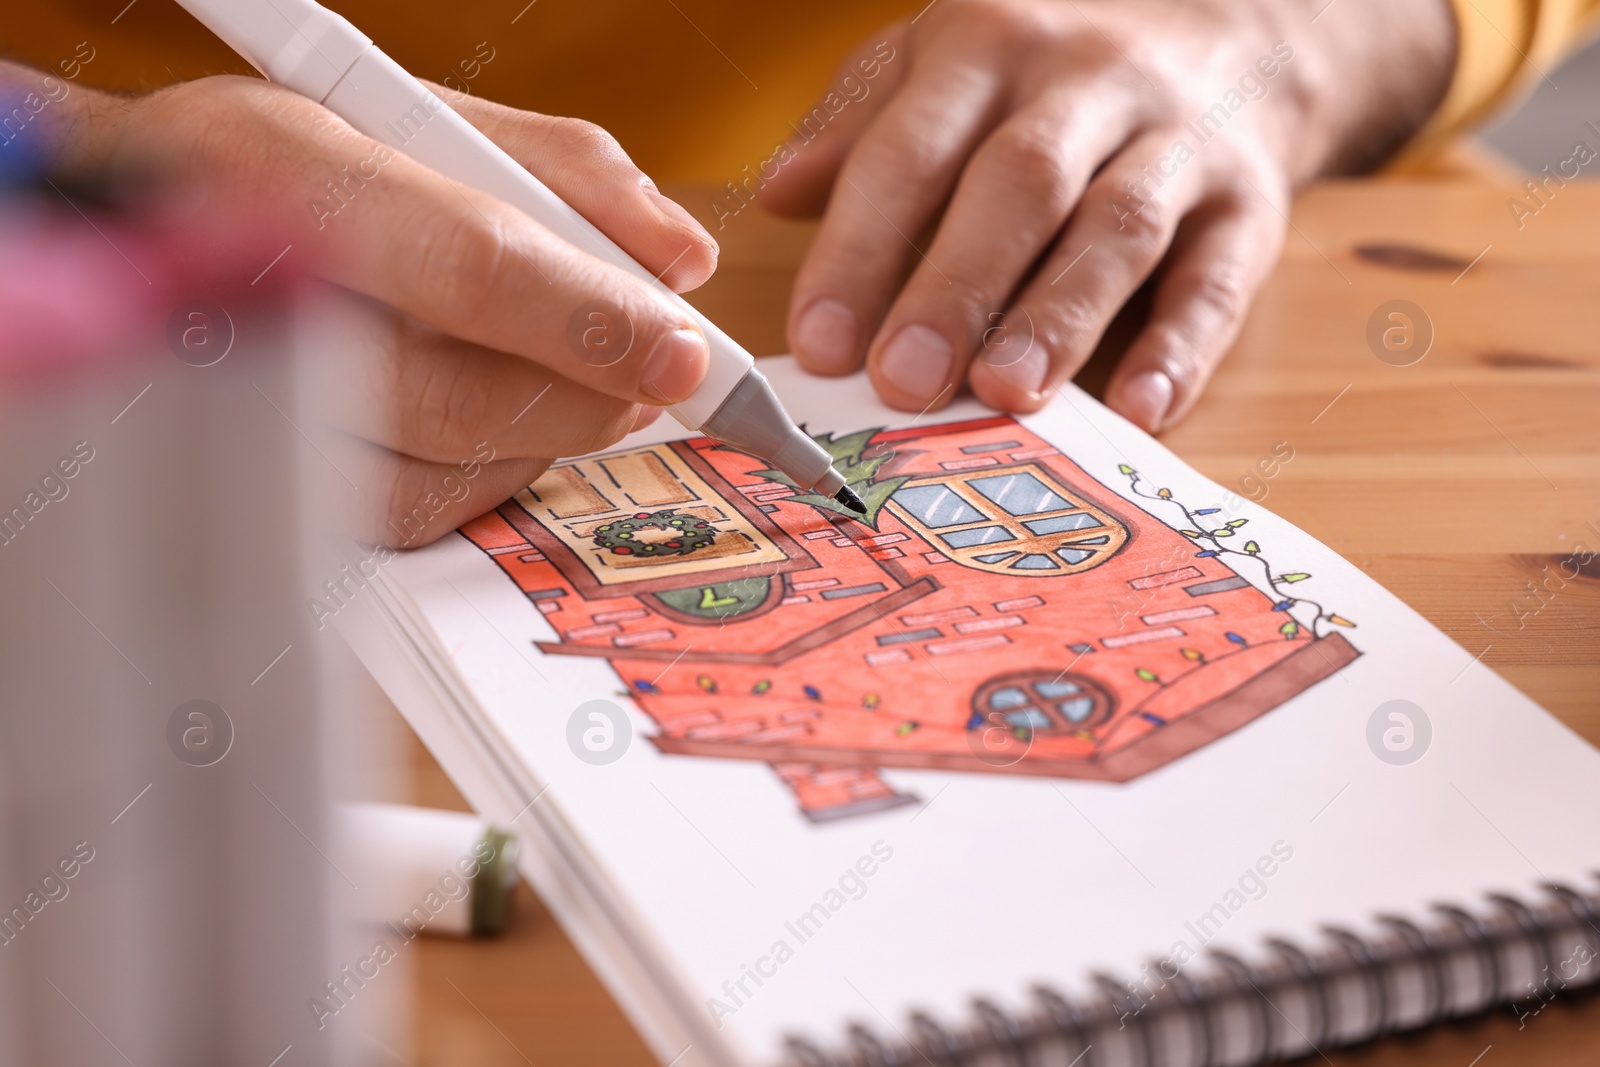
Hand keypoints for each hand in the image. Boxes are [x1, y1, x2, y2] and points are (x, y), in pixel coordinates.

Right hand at [41, 70, 718, 544]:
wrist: (143, 213)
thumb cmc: (301, 162)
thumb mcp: (427, 117)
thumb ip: (570, 174)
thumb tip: (680, 258)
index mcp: (291, 167)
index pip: (470, 265)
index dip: (593, 320)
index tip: (682, 351)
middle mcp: (247, 296)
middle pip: (455, 395)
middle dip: (585, 398)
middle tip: (652, 378)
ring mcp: (236, 405)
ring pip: (434, 474)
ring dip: (541, 442)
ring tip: (579, 389)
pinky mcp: (255, 479)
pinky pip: (403, 515)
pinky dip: (484, 478)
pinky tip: (506, 426)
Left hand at [763, 0, 1452, 429]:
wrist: (1236, 30)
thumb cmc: (1052, 74)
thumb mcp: (945, 66)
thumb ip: (862, 128)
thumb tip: (776, 194)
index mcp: (988, 47)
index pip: (912, 149)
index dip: (860, 248)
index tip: (819, 343)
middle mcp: (1086, 83)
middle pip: (1018, 184)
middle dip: (956, 286)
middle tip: (903, 382)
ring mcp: (1178, 140)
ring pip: (1121, 225)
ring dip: (1063, 314)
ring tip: (1007, 394)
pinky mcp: (1250, 204)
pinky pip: (1221, 276)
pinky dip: (1184, 346)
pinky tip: (1140, 409)